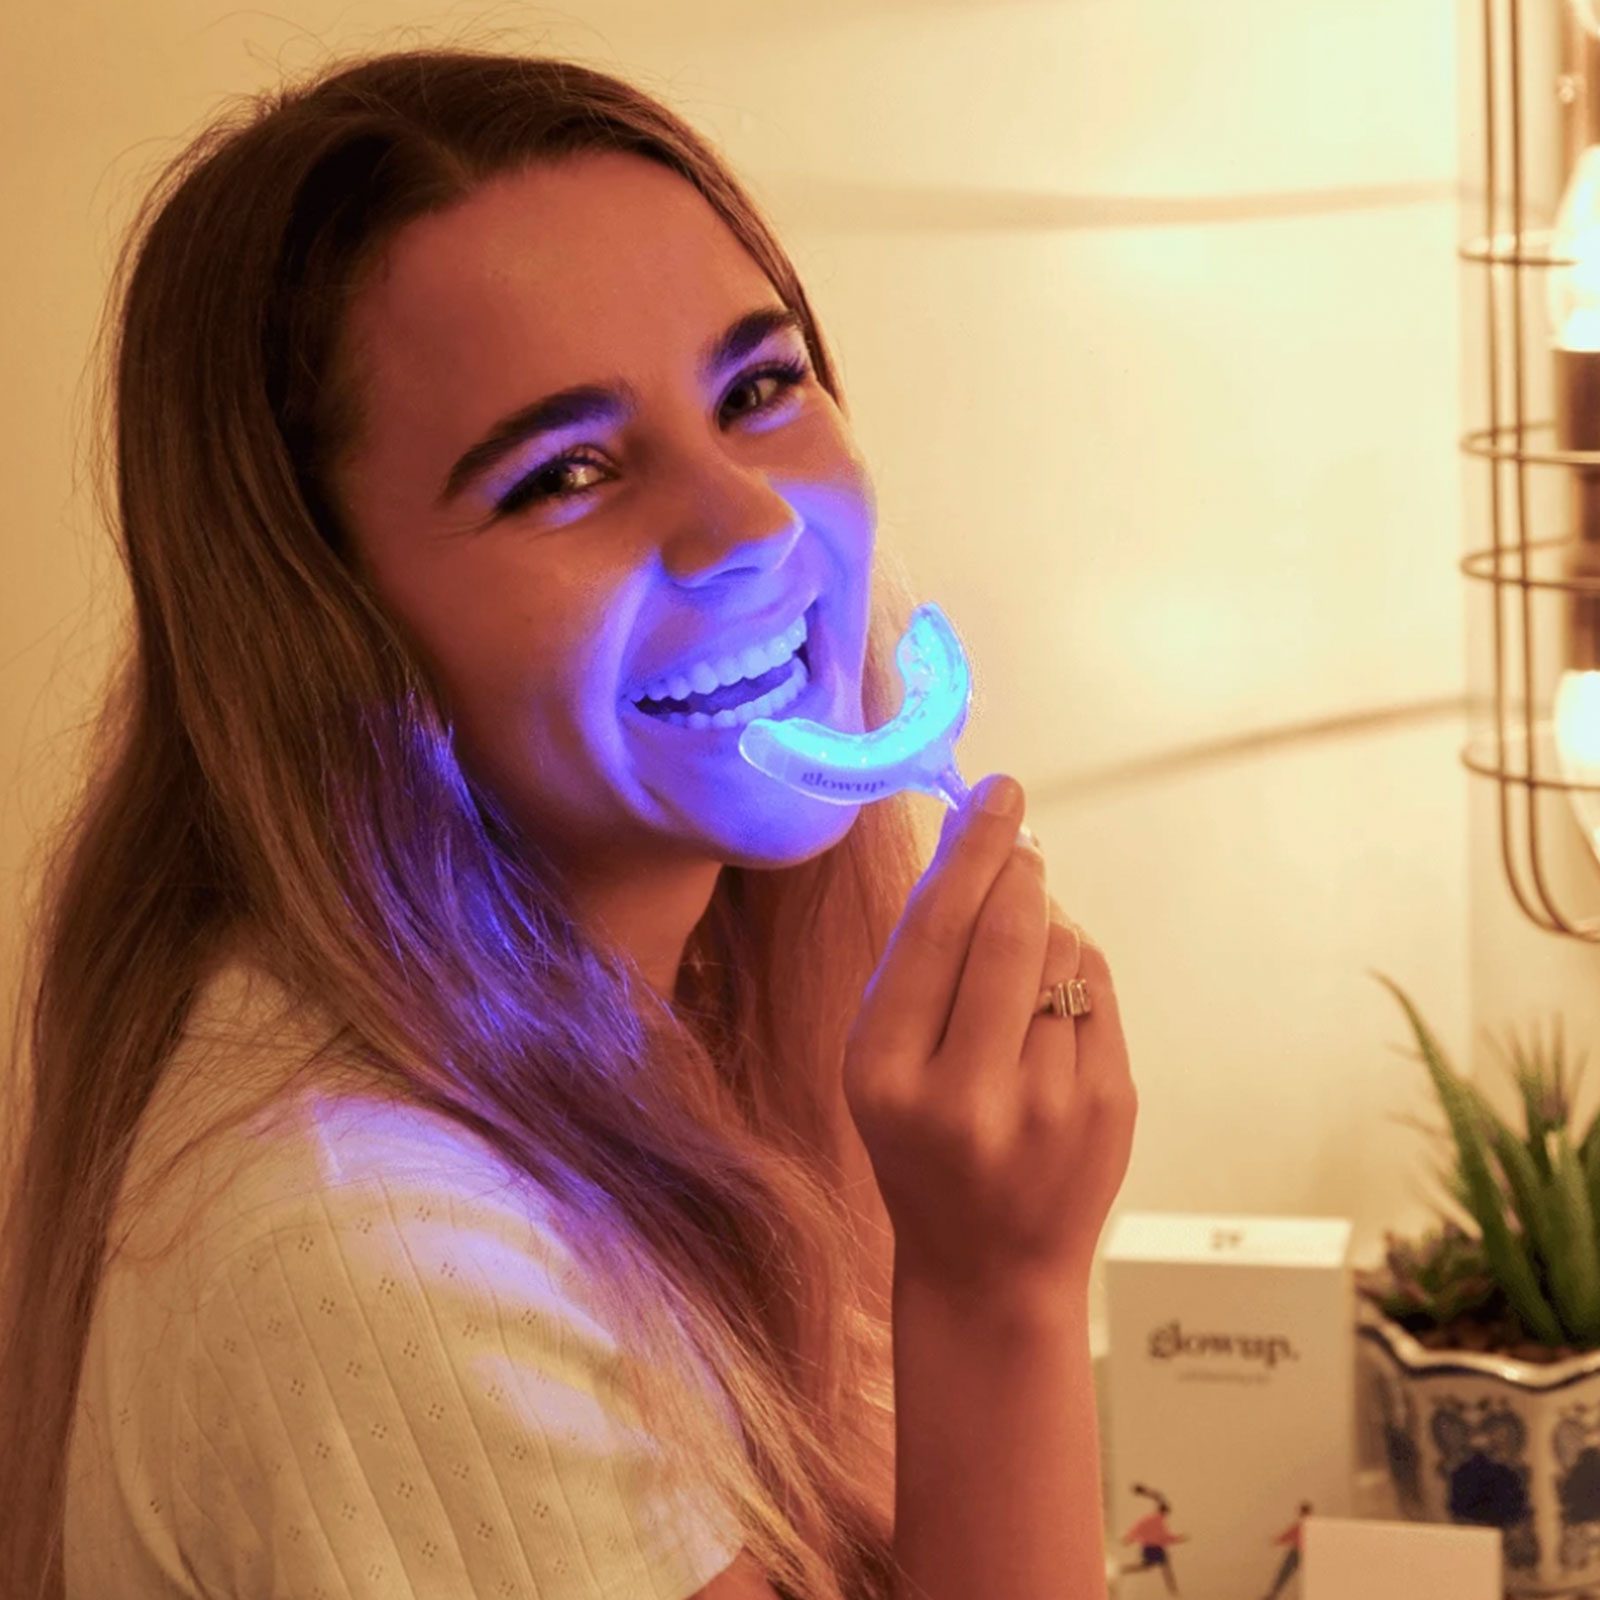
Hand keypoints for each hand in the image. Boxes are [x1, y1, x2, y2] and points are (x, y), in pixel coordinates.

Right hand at [842, 774, 1136, 1302]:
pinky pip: (1098, 987)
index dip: (971, 849)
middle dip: (1018, 867)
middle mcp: (966, 1090)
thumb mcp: (879, 1065)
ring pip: (1064, 949)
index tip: (997, 791)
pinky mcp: (1109, 1103)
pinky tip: (1052, 999)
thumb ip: (918, 966)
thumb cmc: (918, 1148)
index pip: (935, 930)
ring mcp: (1048, 1102)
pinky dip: (1078, 967)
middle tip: (1018, 839)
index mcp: (884, 1074)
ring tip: (1021, 963)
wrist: (989, 1266)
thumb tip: (978, 849)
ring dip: (1046, 924)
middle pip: (1011, 928)